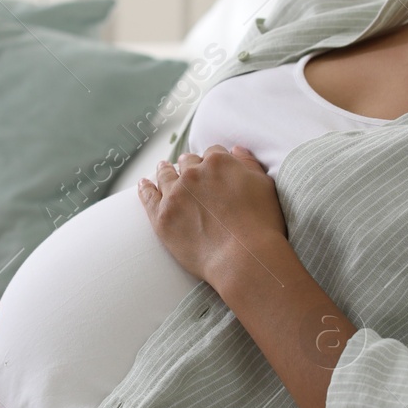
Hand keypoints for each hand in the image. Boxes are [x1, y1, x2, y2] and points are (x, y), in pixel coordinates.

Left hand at [136, 144, 287, 282]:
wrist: (244, 258)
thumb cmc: (261, 224)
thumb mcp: (264, 186)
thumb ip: (248, 163)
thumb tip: (236, 149)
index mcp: (219, 162)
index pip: (212, 153)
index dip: (213, 162)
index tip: (213, 171)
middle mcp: (193, 173)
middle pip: (187, 162)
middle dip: (190, 166)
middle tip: (190, 175)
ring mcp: (175, 194)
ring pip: (166, 175)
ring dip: (165, 171)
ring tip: (163, 169)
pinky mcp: (162, 216)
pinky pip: (148, 196)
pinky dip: (145, 188)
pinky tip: (143, 184)